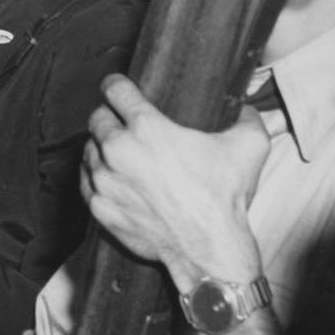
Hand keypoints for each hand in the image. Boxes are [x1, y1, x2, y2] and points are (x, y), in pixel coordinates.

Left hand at [81, 74, 267, 284]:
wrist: (209, 248)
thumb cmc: (224, 199)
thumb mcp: (249, 146)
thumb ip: (246, 117)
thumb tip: (244, 107)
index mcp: (147, 129)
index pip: (114, 90)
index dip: (116, 85)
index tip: (118, 88)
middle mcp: (119, 151)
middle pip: (97, 118)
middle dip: (109, 117)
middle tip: (123, 123)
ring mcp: (105, 180)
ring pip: (88, 149)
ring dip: (101, 147)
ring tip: (120, 153)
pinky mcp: (99, 206)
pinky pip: (85, 181)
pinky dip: (96, 176)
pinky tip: (111, 176)